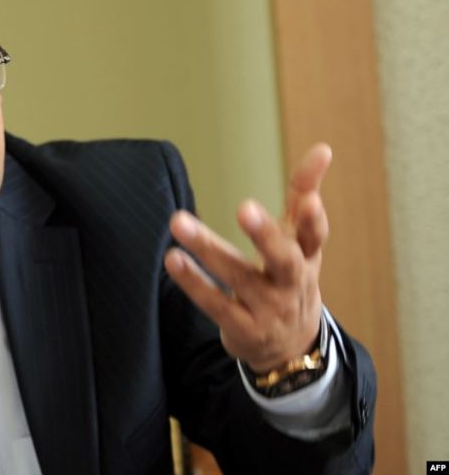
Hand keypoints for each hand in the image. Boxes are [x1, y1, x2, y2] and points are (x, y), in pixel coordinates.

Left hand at [164, 144, 331, 371]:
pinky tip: (173, 259)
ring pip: (238, 277)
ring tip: (178, 222)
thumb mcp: (301, 240)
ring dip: (208, 250)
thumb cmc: (290, 278)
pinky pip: (216, 305)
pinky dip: (194, 283)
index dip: (314, 218)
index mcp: (307, 258)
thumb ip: (304, 193)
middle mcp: (291, 284)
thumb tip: (323, 148)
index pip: (316, 237)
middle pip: (284, 260)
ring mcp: (268, 309)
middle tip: (246, 208)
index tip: (309, 198)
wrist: (291, 348)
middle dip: (266, 235)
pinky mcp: (242, 329)